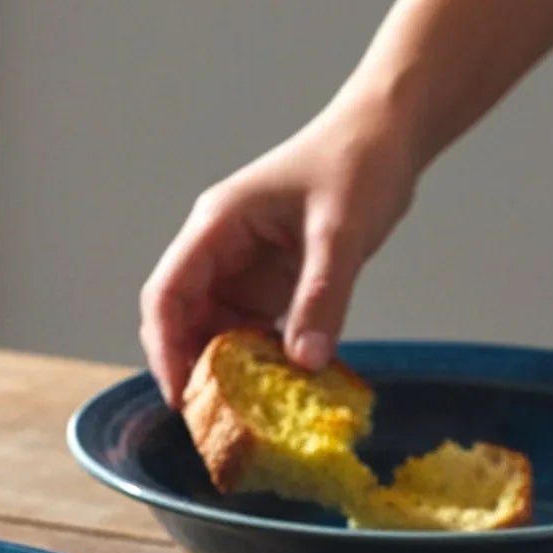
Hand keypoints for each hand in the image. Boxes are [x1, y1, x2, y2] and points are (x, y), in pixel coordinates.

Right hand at [139, 93, 419, 404]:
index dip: (164, 347)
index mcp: (216, 226)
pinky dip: (259, 362)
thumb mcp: (342, 232)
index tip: (181, 393)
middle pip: (181, 319)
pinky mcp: (270, 283)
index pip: (167, 293)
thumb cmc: (358, 163)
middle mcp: (219, 250)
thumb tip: (304, 363)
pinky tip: (279, 389)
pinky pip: (251, 331)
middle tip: (213, 418)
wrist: (387, 134)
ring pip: (214, 330)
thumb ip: (322, 297)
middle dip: (190, 367)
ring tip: (246, 413)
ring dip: (226, 370)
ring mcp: (243, 268)